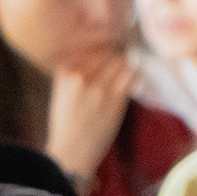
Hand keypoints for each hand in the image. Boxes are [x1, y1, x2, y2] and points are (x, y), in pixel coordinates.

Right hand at [42, 52, 137, 183]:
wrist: (71, 153)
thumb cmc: (66, 124)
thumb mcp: (61, 93)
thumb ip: (73, 71)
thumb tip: (95, 51)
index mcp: (63, 73)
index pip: (86, 44)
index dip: (99, 41)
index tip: (106, 43)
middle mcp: (80, 76)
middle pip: (104, 49)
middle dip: (112, 52)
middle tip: (118, 55)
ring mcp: (98, 87)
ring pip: (119, 60)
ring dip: (125, 63)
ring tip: (125, 67)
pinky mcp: (115, 99)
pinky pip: (131, 75)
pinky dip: (135, 74)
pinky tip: (135, 77)